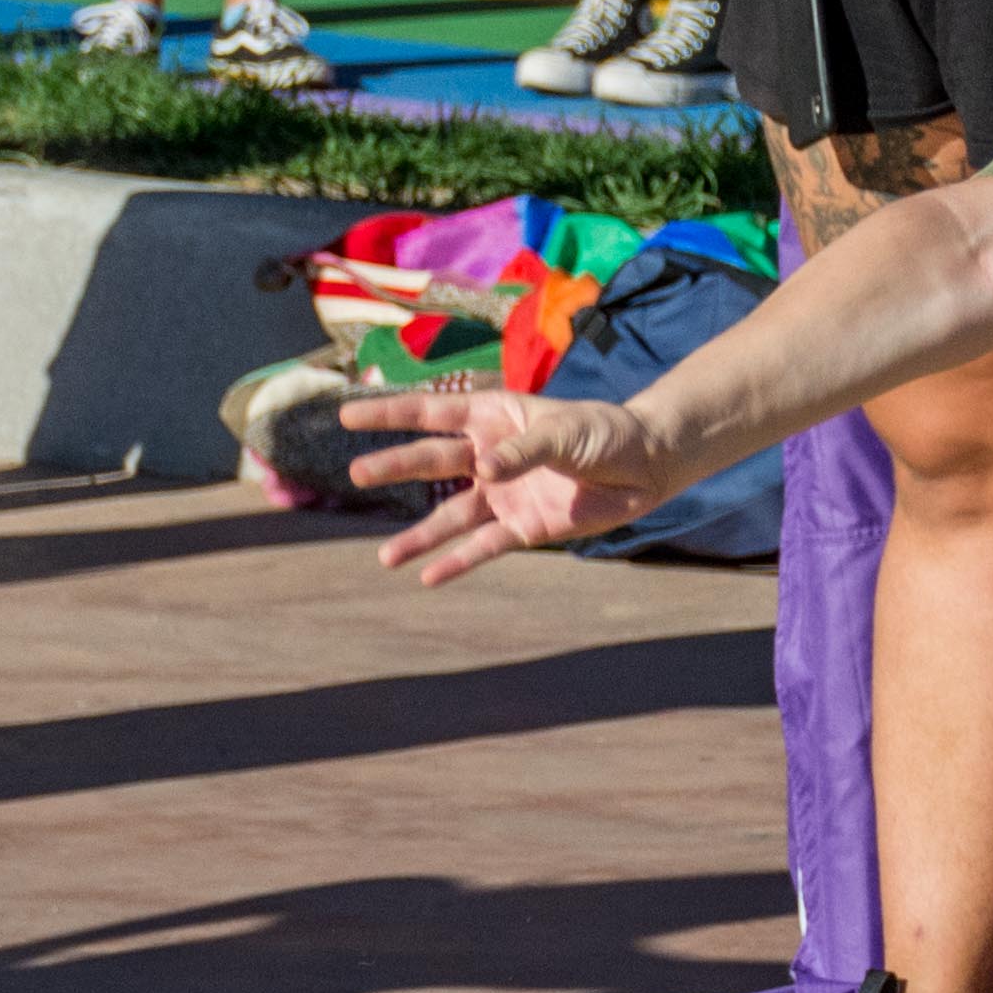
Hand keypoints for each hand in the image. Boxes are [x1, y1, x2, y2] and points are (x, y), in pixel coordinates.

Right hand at [362, 386, 674, 576]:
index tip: (347, 417)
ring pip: (450, 516)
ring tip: (385, 558)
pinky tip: (428, 579)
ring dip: (419, 537)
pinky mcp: (522, 528)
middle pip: (432, 462)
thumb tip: (485, 470)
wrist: (645, 467)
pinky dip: (457, 563)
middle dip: (394, 467)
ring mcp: (501, 494)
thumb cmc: (604, 433)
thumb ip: (523, 450)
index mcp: (493, 416)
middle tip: (357, 474)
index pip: (432, 414)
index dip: (390, 414)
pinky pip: (483, 547)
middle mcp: (488, 455)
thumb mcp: (566, 433)